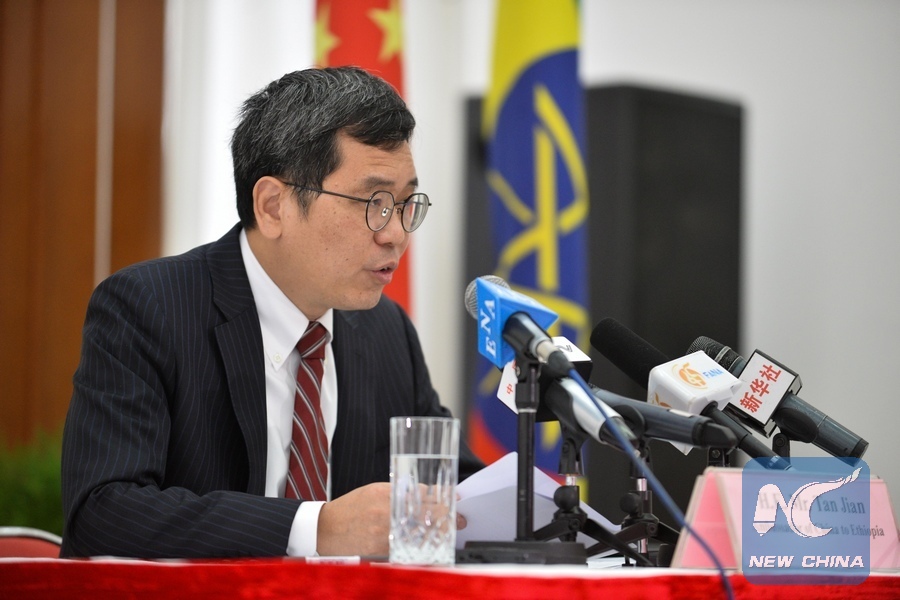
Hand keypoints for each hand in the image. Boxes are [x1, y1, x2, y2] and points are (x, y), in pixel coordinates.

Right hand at [316, 483, 468, 555]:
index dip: (441, 498)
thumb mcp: (374, 491)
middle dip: (445, 516)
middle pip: (425, 513)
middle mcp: (386, 512)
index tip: (454, 499)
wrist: (326, 529)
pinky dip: (421, 546)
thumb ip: (399, 493)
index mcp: (385, 494)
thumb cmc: (351, 508)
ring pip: (420, 532)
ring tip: (449, 532)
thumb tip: (425, 493)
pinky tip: (431, 545)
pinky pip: (407, 548)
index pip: (421, 494)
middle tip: (459, 519)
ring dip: (437, 532)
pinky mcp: (381, 549)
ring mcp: (384, 533)